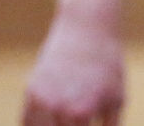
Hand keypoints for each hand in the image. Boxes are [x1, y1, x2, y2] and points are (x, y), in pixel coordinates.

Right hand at [21, 11, 123, 125]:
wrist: (87, 28)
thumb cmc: (107, 65)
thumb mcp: (117, 99)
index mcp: (81, 112)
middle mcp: (57, 107)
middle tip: (78, 123)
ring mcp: (41, 98)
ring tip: (65, 121)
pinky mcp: (31, 90)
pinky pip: (27, 122)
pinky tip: (48, 123)